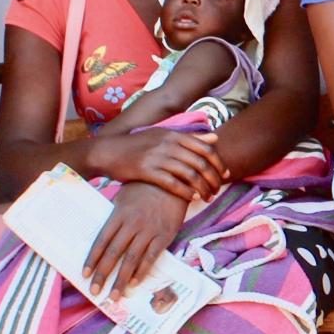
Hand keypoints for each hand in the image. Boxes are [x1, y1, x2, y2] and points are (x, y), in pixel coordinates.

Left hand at [83, 181, 186, 296]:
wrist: (173, 181)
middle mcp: (132, 224)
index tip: (85, 274)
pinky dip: (142, 270)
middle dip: (103, 274)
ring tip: (114, 295)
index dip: (92, 259)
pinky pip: (152, 256)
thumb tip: (104, 237)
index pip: (102, 241)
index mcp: (119, 214)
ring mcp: (149, 230)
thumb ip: (115, 217)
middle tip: (95, 291)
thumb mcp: (124, 197)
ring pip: (131, 259)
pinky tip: (135, 282)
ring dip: (121, 279)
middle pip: (114, 253)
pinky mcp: (165, 235)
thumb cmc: (145, 188)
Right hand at [93, 128, 227, 199]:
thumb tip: (215, 138)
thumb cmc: (138, 145)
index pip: (206, 149)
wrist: (107, 152)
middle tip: (217, 190)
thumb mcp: (163, 135)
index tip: (226, 175)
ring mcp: (157, 157)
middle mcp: (167, 144)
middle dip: (213, 179)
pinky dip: (186, 192)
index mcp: (174, 135)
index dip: (219, 163)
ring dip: (202, 188)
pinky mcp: (146, 171)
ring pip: (189, 174)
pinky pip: (172, 184)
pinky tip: (192, 198)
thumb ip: (190, 137)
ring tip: (207, 197)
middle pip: (201, 163)